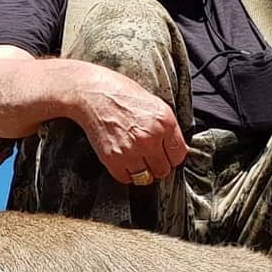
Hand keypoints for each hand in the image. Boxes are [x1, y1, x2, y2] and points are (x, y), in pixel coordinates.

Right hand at [74, 67, 187, 184]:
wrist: (92, 93)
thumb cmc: (120, 93)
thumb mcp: (154, 103)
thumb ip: (167, 127)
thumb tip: (174, 147)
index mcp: (164, 121)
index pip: (179, 155)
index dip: (171, 155)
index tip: (164, 153)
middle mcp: (150, 138)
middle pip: (163, 170)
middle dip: (157, 164)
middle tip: (148, 156)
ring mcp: (131, 150)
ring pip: (146, 178)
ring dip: (141, 171)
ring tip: (135, 158)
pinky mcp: (113, 158)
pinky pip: (126, 178)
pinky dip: (125, 173)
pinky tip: (122, 159)